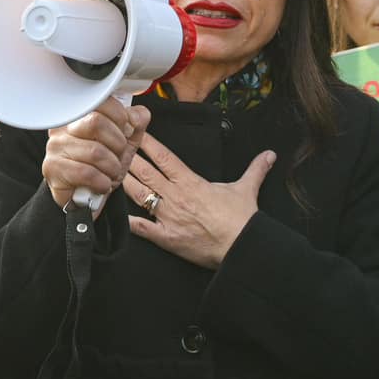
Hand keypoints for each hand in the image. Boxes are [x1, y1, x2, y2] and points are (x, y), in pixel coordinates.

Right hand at [42, 98, 147, 208]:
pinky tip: (102, 184)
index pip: (101, 100)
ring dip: (112, 167)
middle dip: (117, 144)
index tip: (124, 131)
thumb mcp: (126, 141)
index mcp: (80, 113)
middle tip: (118, 155)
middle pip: (96, 122)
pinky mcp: (53, 168)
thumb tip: (135, 115)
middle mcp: (63, 126)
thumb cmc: (104, 165)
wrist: (88, 196)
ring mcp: (55, 146)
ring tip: (110, 172)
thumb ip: (136, 122)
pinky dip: (102, 181)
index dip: (120, 117)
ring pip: (94, 151)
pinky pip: (85, 172)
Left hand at [124, 136, 274, 268]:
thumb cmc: (240, 219)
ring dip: (124, 183)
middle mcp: (176, 196)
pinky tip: (116, 214)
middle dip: (128, 158)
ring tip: (109, 173)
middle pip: (145, 172)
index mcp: (191, 182)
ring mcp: (168, 217)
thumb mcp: (246, 189)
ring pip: (139, 195)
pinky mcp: (166, 237)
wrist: (240, 246)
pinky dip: (129, 221)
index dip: (148, 143)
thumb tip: (269, 155)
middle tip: (114, 146)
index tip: (136, 132)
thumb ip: (255, 169)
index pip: (165, 157)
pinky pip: (142, 228)